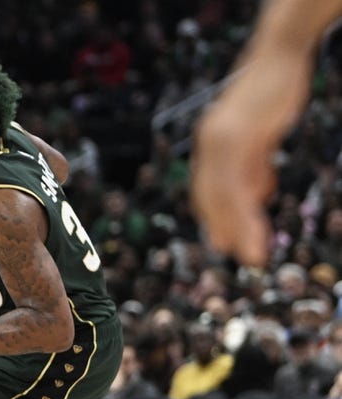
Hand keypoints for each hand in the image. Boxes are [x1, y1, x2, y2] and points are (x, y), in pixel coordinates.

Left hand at [190, 55, 312, 268]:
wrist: (280, 55)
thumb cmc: (272, 92)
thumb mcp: (261, 134)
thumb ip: (254, 163)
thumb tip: (254, 193)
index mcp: (210, 144)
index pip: (206, 190)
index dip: (216, 218)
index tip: (226, 242)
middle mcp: (208, 144)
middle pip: (211, 198)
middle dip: (226, 230)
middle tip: (243, 256)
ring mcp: (220, 141)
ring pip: (223, 196)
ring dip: (239, 229)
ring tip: (254, 254)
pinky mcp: (238, 136)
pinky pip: (237, 181)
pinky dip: (246, 209)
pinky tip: (257, 225)